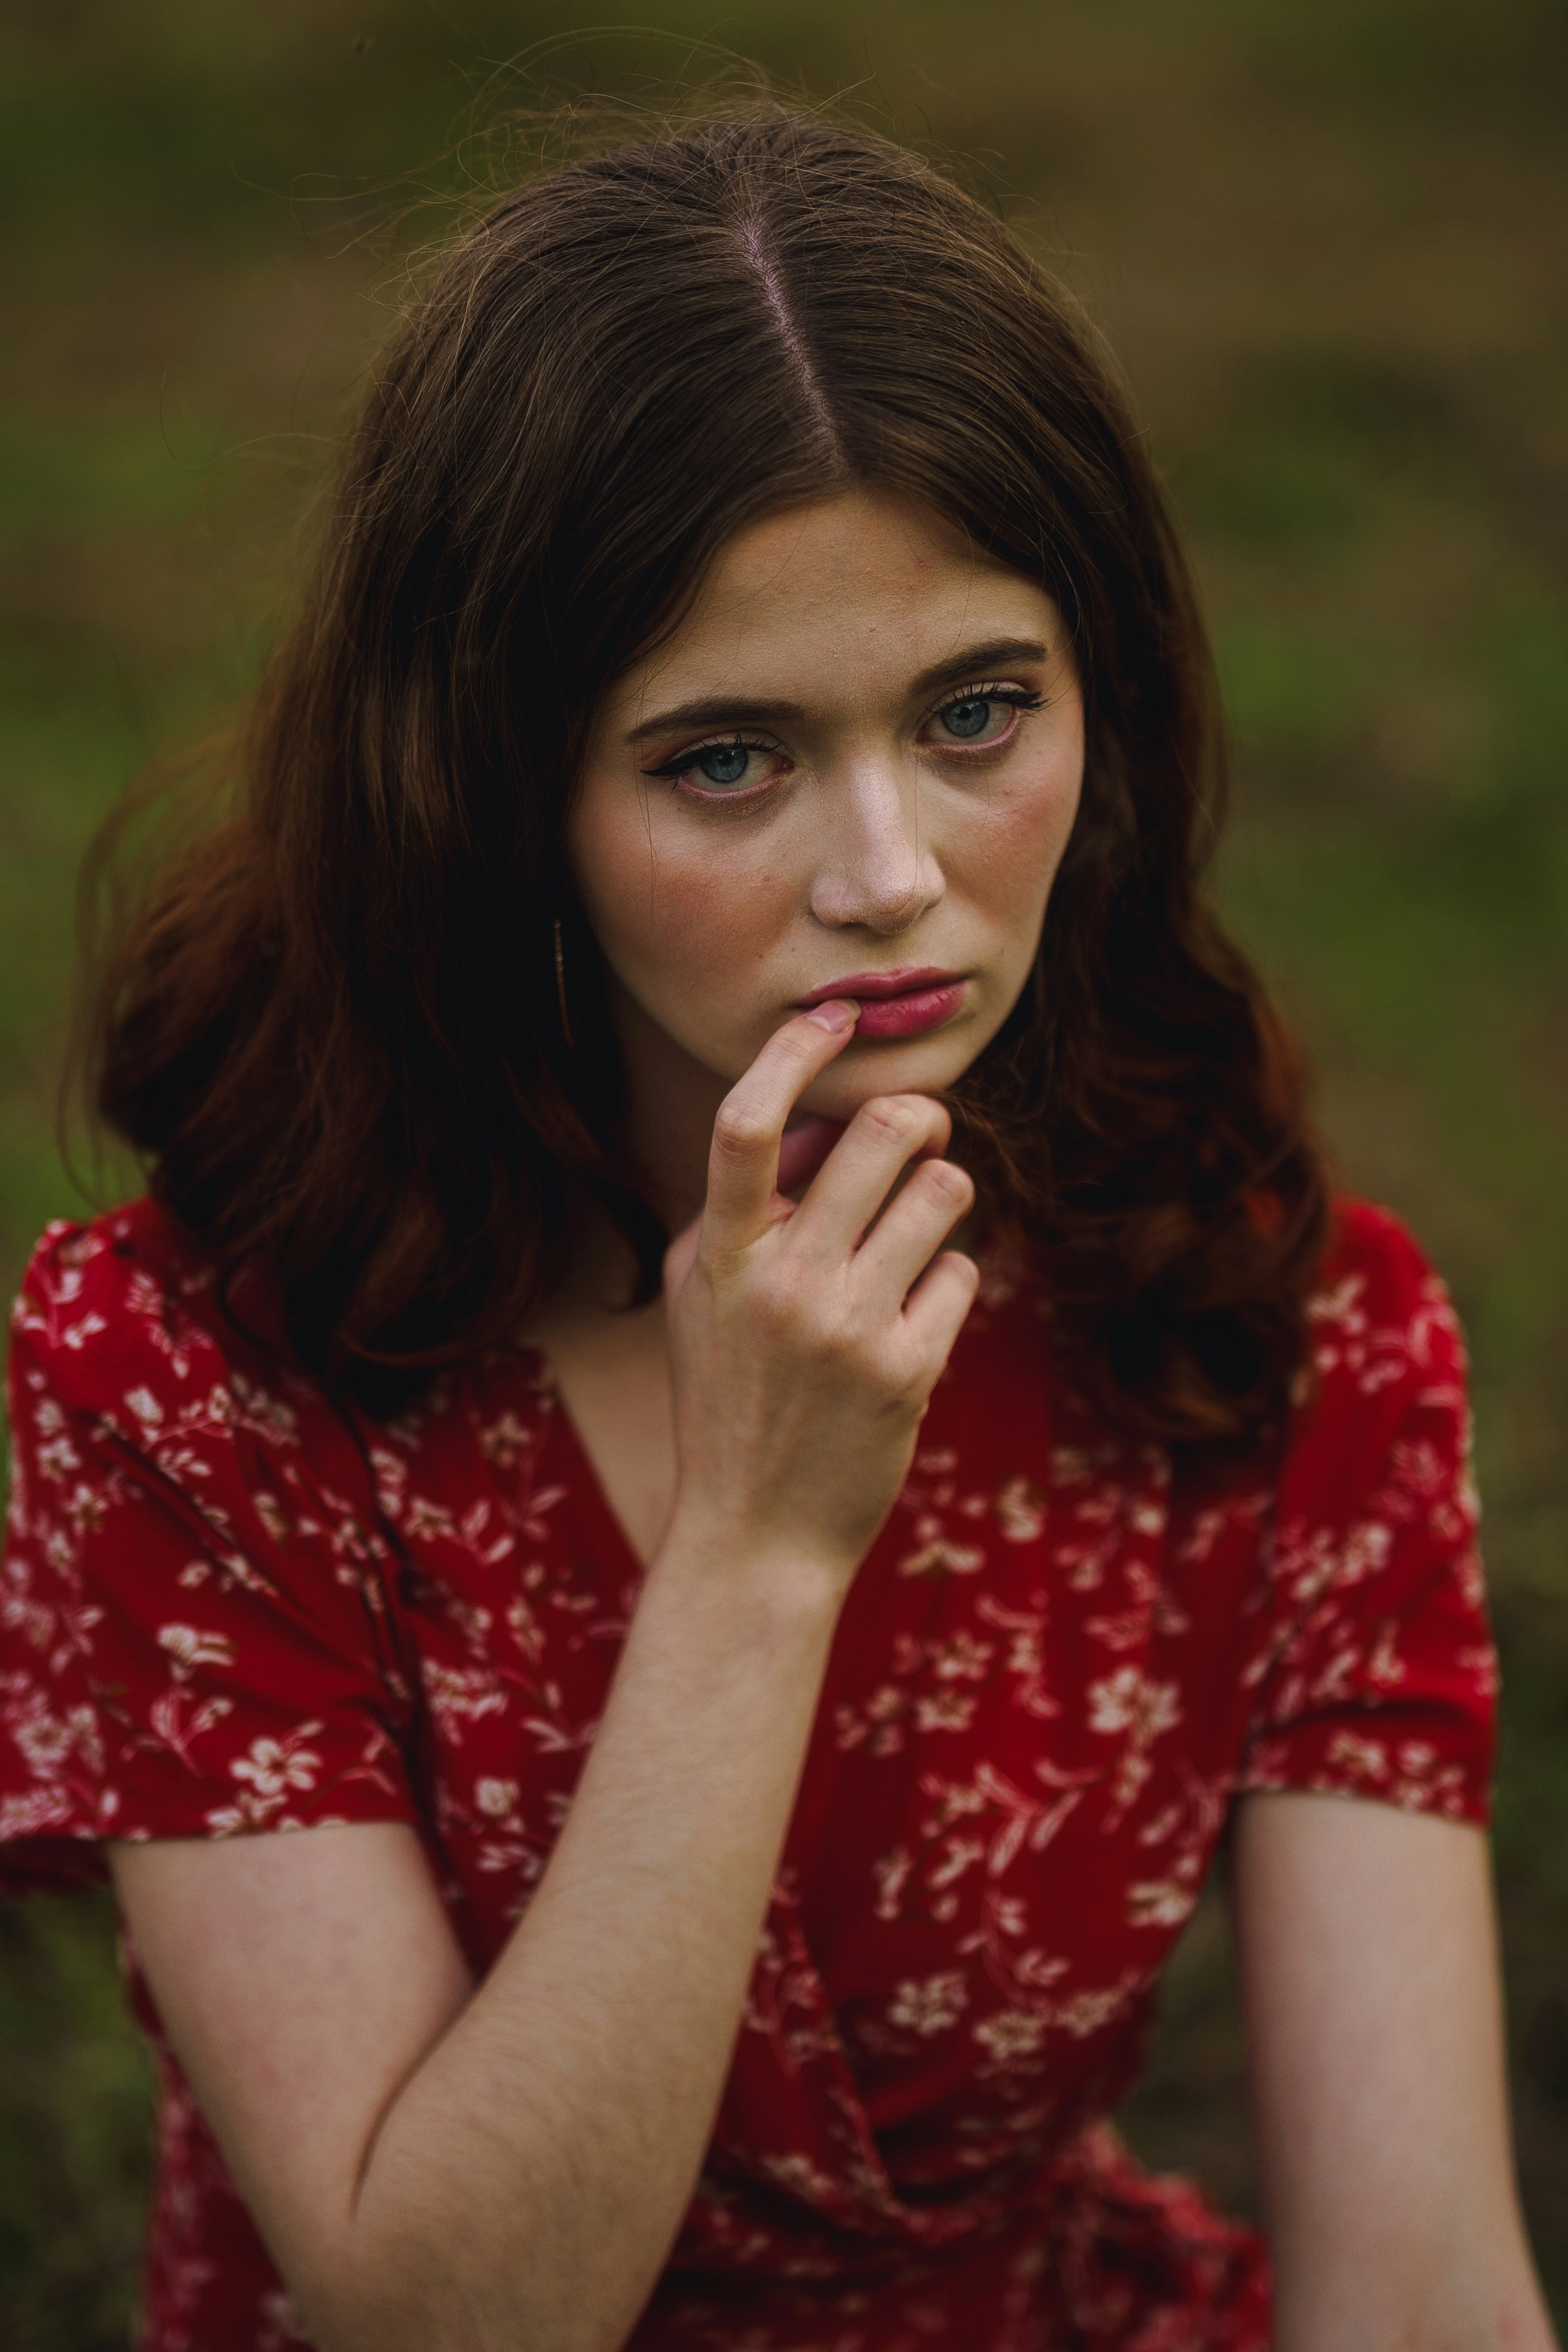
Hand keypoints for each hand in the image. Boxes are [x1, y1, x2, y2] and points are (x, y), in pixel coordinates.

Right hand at [660, 1002, 978, 1593]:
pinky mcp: (908, 1371)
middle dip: (917, 1119)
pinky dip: (945, 1287)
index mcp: (718, 1255)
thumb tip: (834, 1121)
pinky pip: (962, 1274)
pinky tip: (910, 1327)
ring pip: (944, 1192)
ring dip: (940, 1201)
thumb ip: (752, 1206)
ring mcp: (848, 1327)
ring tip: (910, 1245)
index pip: (746, 1124)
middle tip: (917, 1138)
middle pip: (884, 1131)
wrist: (756, 1533)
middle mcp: (781, 1282)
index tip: (832, 1017)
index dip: (794, 1052)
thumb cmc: (731, 1395)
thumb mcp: (705, 1295)